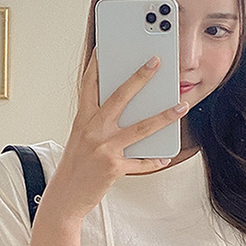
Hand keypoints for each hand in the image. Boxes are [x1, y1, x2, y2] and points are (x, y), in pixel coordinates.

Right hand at [42, 49, 188, 221]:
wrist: (64, 198)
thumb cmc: (75, 167)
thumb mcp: (81, 139)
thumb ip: (99, 123)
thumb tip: (127, 111)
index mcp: (82, 120)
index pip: (89, 86)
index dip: (96, 65)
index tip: (105, 48)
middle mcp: (92, 130)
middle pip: (119, 97)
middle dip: (140, 77)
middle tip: (156, 62)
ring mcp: (103, 148)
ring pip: (140, 127)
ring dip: (164, 116)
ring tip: (182, 106)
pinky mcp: (113, 167)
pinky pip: (140, 162)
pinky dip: (154, 160)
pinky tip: (165, 157)